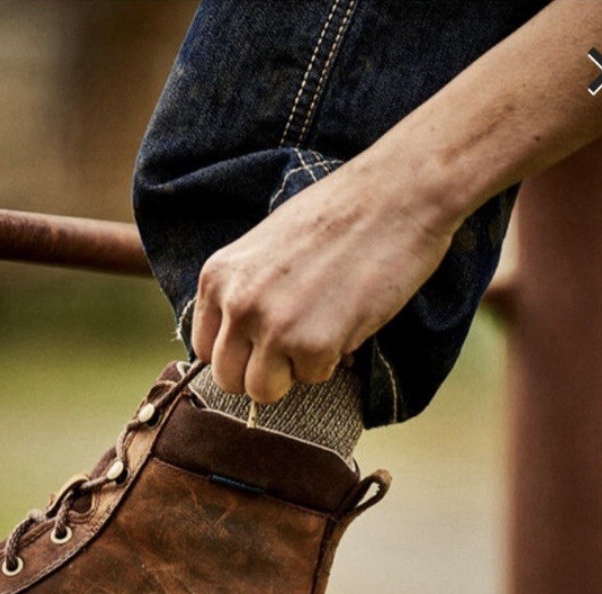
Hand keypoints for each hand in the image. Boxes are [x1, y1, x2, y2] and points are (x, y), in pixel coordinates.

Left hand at [190, 153, 459, 403]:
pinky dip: (331, 361)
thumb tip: (242, 346)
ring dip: (293, 373)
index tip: (263, 345)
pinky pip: (312, 379)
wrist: (397, 194)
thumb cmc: (338, 216)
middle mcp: (236, 303)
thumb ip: (245, 292)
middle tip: (294, 348)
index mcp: (217, 277)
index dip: (237, 353)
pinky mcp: (312, 344)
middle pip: (228, 379)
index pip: (204, 349)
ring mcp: (272, 326)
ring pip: (263, 391)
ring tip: (319, 333)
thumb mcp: (265, 249)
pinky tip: (345, 321)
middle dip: (262, 372)